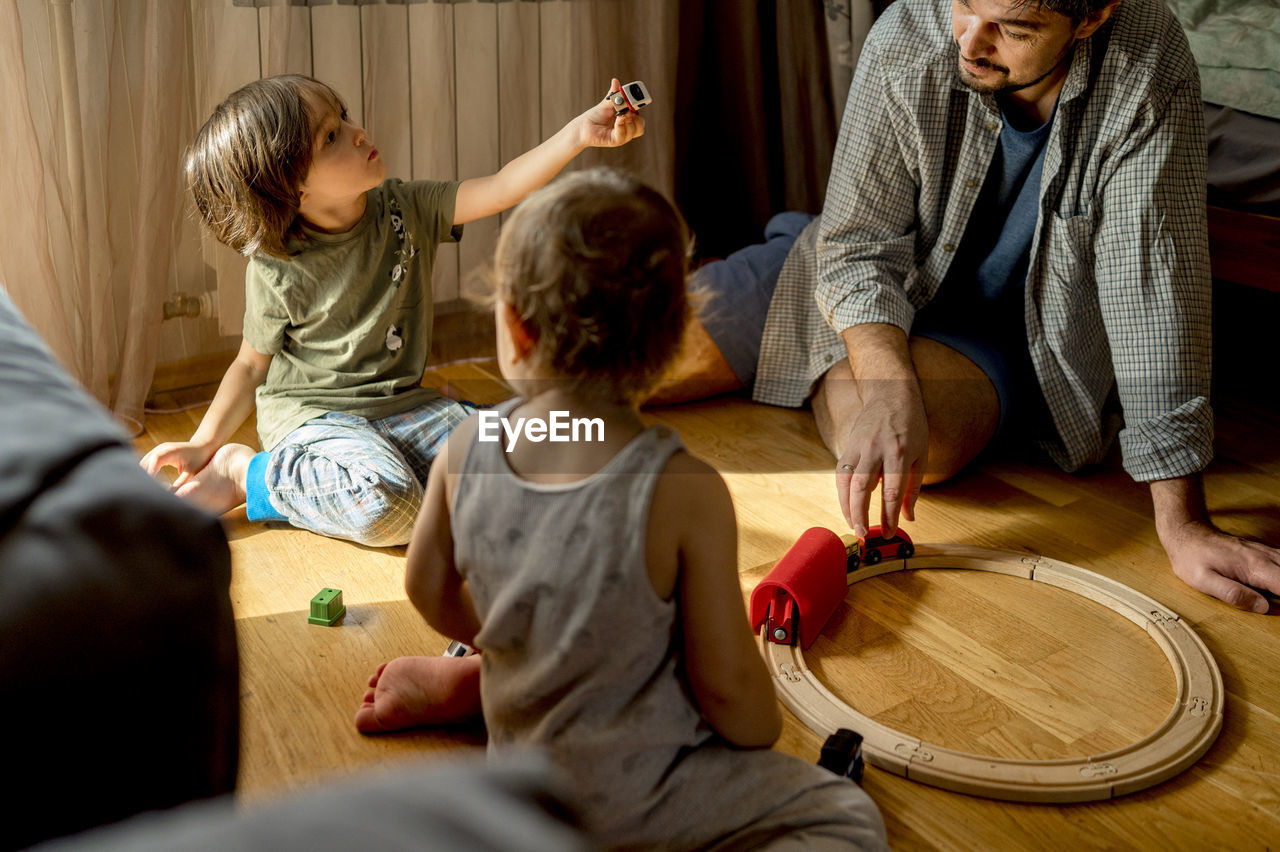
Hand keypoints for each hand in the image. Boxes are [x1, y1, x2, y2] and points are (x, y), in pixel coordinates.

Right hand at [139, 441, 216, 489]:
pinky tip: (146, 486)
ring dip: (142, 476)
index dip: (150, 472)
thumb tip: (170, 496)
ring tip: (143, 492)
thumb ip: (181, 484)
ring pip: (142, 464)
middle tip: (144, 494)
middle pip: (145, 462)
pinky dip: (144, 474)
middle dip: (143, 477)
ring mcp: (157, 450)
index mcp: (172, 451)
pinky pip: (145, 464)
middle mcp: (161, 448)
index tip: (149, 488)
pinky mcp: (155, 454)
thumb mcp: (191, 473)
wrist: (201, 447)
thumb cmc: (199, 460)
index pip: (156, 460)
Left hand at [575, 78, 645, 148]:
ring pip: (634, 131)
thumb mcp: (606, 103)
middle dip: (637, 117)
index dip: (640, 111)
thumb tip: (615, 81)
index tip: (636, 102)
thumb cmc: (595, 116)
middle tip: (629, 110)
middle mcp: (626, 129)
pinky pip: (623, 135)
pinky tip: (618, 119)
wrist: (582, 126)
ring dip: (629, 121)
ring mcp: (621, 136)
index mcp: (627, 120)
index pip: (640, 119)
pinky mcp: (615, 141)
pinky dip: (622, 126)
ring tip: (621, 114)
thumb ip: (614, 94)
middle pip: (640, 126)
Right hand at [835, 388, 928, 538]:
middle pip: (863, 488)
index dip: (889, 515)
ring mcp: (859, 446)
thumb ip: (914, 488)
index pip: (892, 491)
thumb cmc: (911, 425)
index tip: (889, 532)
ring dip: (846, 506)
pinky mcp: (848, 445)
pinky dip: (842, 493)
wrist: (890, 394)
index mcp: (899, 453)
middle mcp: (876, 450)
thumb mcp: (921, 455)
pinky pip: (841, 473)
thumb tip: (909, 517)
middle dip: (860, 514)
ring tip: (852, 525)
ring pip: (846, 482)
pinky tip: (846, 506)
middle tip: (863, 534)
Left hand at [1160, 519, 1279, 612]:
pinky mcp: (1263, 551)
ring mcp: (1265, 552)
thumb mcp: (1204, 581)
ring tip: (1275, 597)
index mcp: (1254, 567)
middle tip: (1277, 603)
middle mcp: (1265, 557)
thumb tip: (1263, 607)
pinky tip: (1275, 582)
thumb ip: (1233, 594)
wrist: (1187, 533)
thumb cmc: (1192, 558)